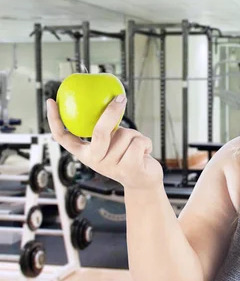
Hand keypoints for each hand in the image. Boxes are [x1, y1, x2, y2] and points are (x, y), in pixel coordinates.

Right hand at [46, 95, 163, 189]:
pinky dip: (146, 141)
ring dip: (136, 135)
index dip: (54, 120)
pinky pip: (138, 142)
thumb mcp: (112, 143)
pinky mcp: (130, 169)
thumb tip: (109, 98)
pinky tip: (144, 152)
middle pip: (99, 132)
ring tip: (135, 147)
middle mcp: (95, 160)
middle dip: (111, 113)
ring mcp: (111, 166)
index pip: (63, 137)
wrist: (144, 182)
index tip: (51, 101)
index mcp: (85, 153)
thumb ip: (106, 128)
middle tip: (120, 98)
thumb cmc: (128, 157)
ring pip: (126, 134)